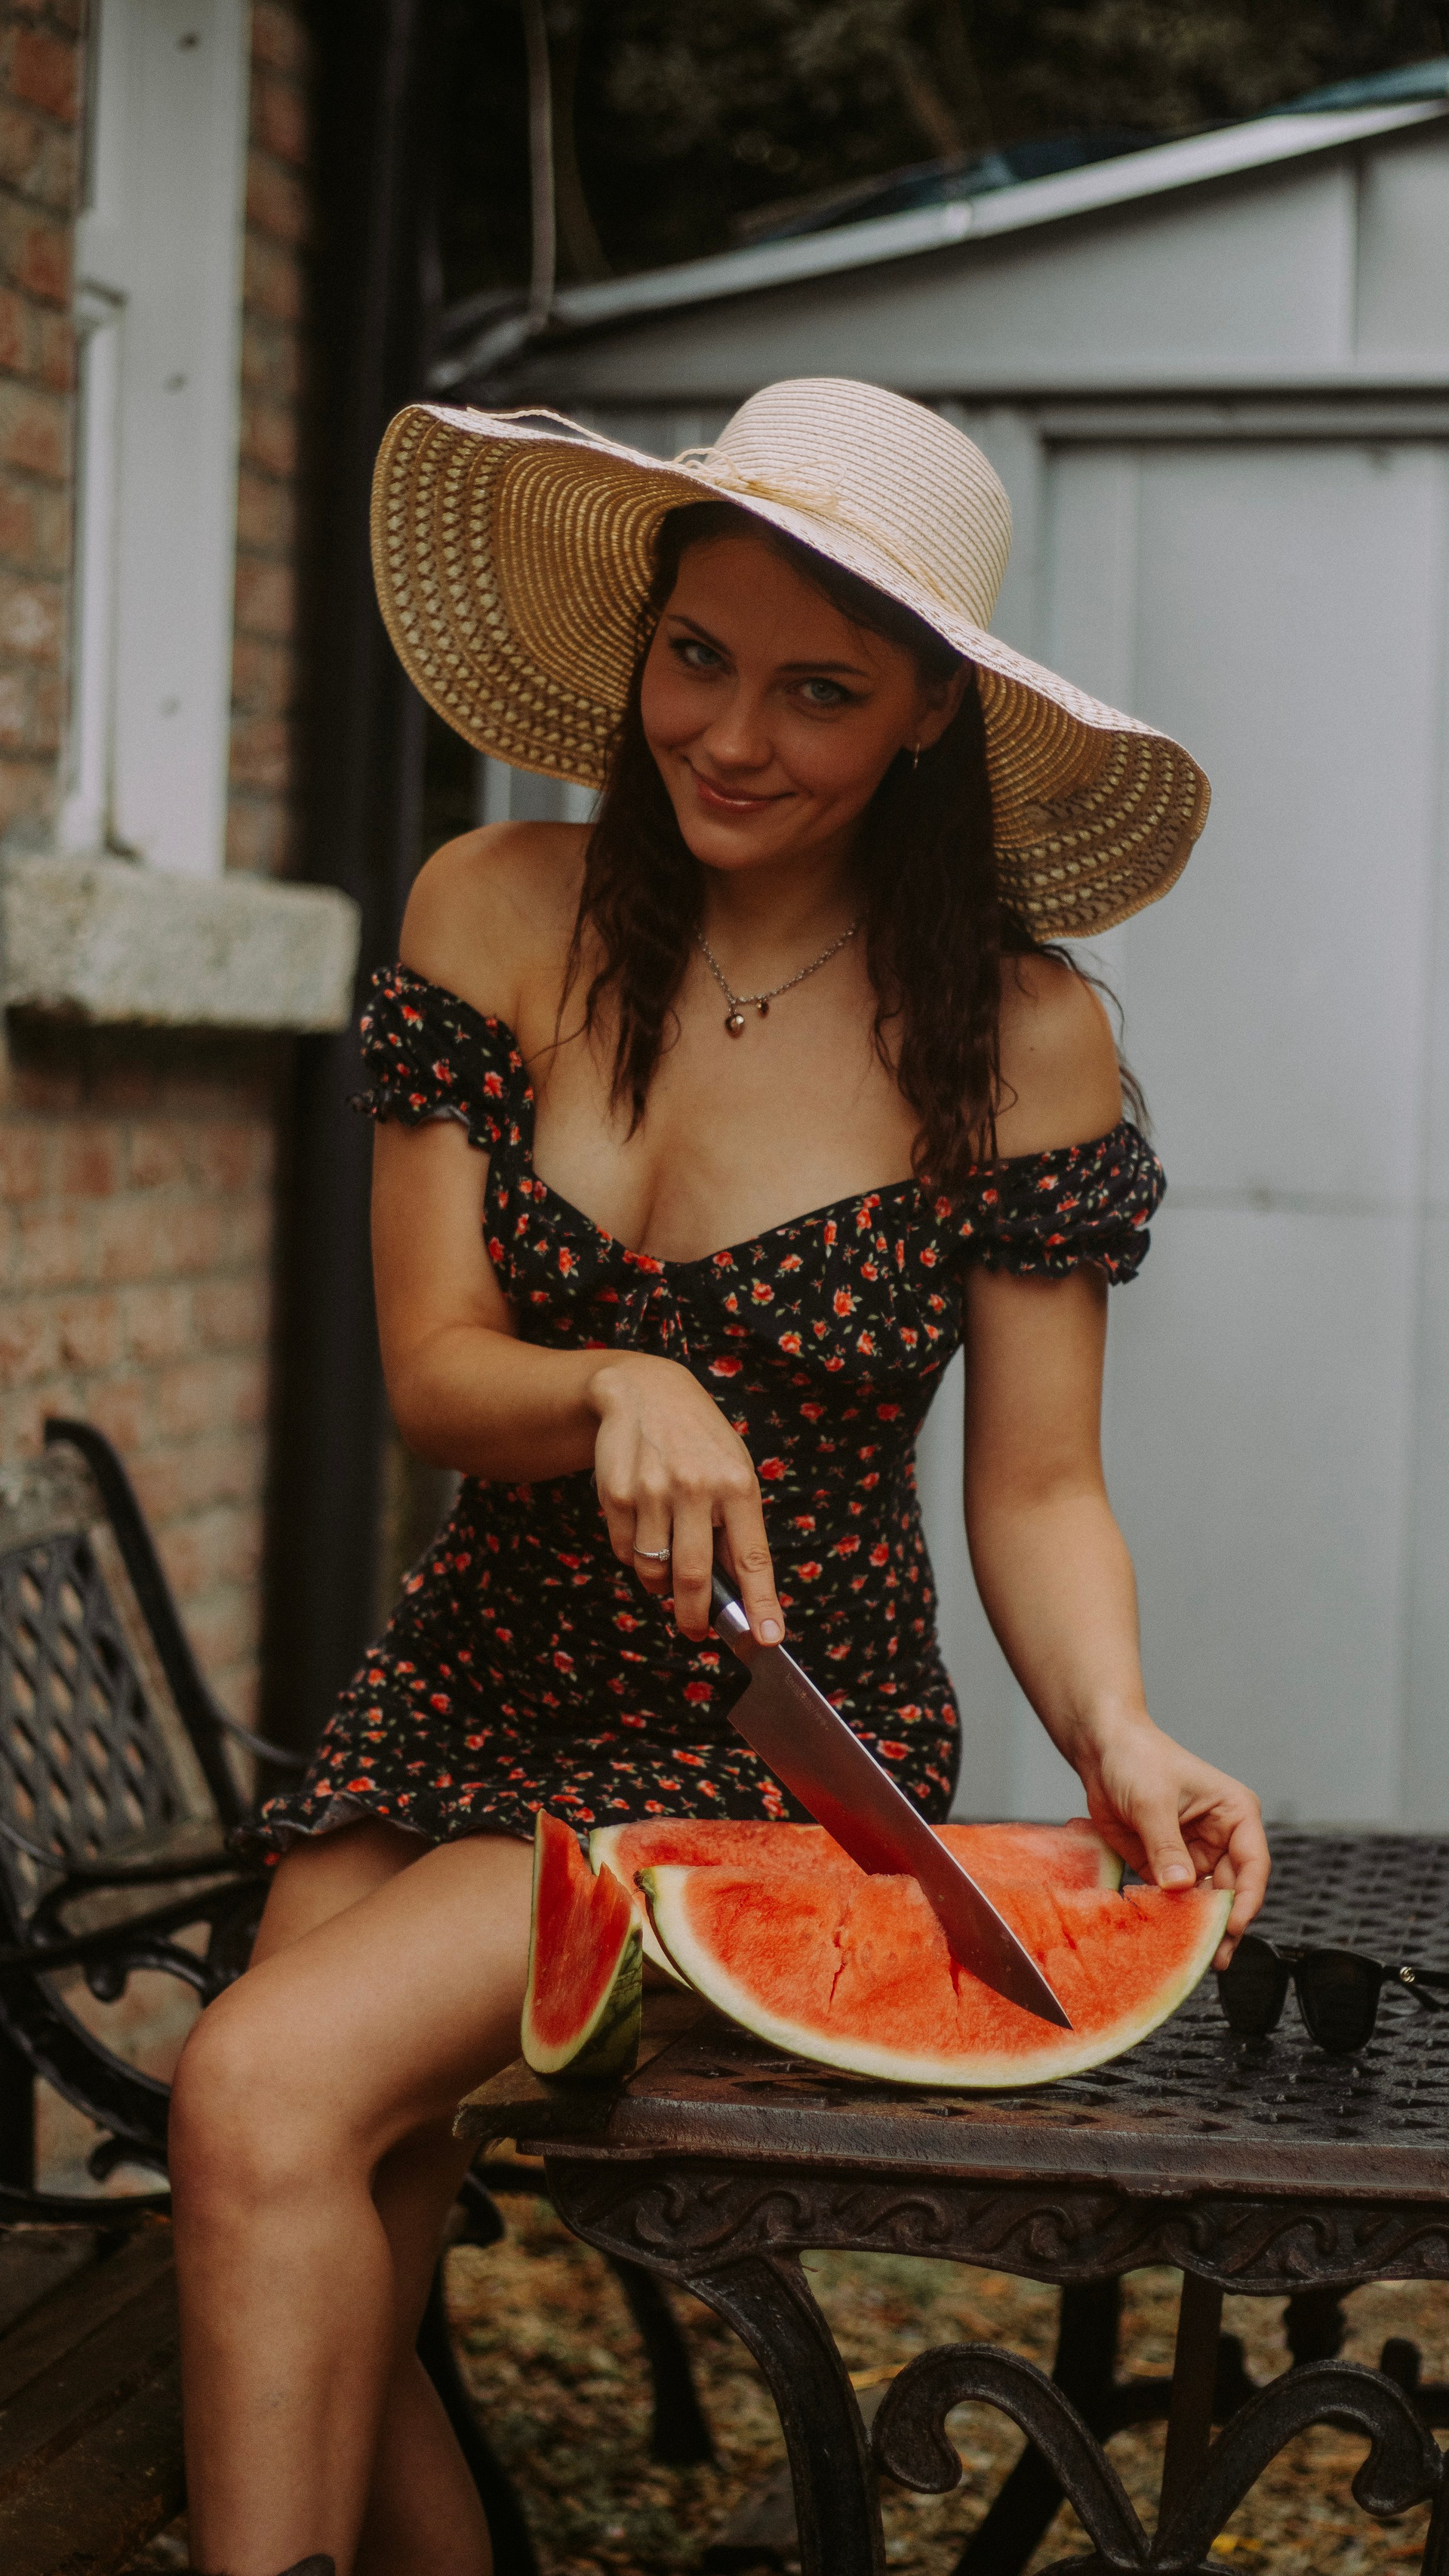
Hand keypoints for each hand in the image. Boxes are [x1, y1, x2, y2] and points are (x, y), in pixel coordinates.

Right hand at [588, 1352, 783, 1645]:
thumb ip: (736, 1527)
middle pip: (692, 1576)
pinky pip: (624, 1552)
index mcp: (737, 1485)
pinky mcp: (616, 1493)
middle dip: (695, 1616)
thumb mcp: (732, 1471)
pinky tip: (643, 1526)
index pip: (752, 1557)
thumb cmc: (700, 1442)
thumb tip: (738, 1594)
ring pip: (653, 1570)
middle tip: (696, 1632)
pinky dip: (634, 1555)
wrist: (644, 1391)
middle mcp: (696, 1488)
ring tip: (666, 1561)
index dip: (761, 1603)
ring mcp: (652, 1491)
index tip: (769, 1638)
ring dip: (660, 1583)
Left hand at [1070, 1715, 1268, 1968]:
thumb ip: (1167, 1846)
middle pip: (1232, 1891)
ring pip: (1205, 1901)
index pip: (1253, 1865)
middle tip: (1213, 1958)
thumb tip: (1181, 1887)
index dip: (1246, 1900)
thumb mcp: (1152, 1801)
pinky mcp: (1167, 1866)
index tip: (1231, 1927)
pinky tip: (1167, 1940)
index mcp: (1235, 1814)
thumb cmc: (1137, 1759)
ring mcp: (1194, 1854)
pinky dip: (1172, 1918)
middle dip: (1223, 1924)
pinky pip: (1175, 1899)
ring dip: (1197, 1927)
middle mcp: (1222, 1838)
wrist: (1101, 1750)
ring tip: (1190, 1958)